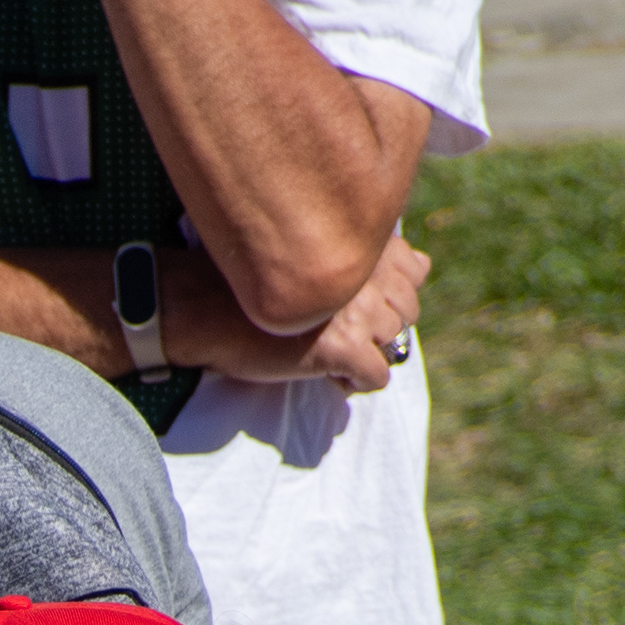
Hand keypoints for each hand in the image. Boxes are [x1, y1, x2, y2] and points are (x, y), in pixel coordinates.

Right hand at [164, 234, 428, 390]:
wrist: (202, 306)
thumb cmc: (247, 279)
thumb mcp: (310, 252)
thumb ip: (366, 254)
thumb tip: (423, 263)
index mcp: (360, 242)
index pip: (415, 270)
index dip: (389, 294)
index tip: (354, 303)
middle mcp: (368, 270)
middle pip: (407, 311)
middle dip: (380, 328)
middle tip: (335, 332)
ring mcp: (359, 310)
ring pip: (394, 344)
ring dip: (365, 355)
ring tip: (325, 353)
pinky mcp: (342, 347)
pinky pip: (376, 376)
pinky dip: (354, 382)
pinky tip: (324, 373)